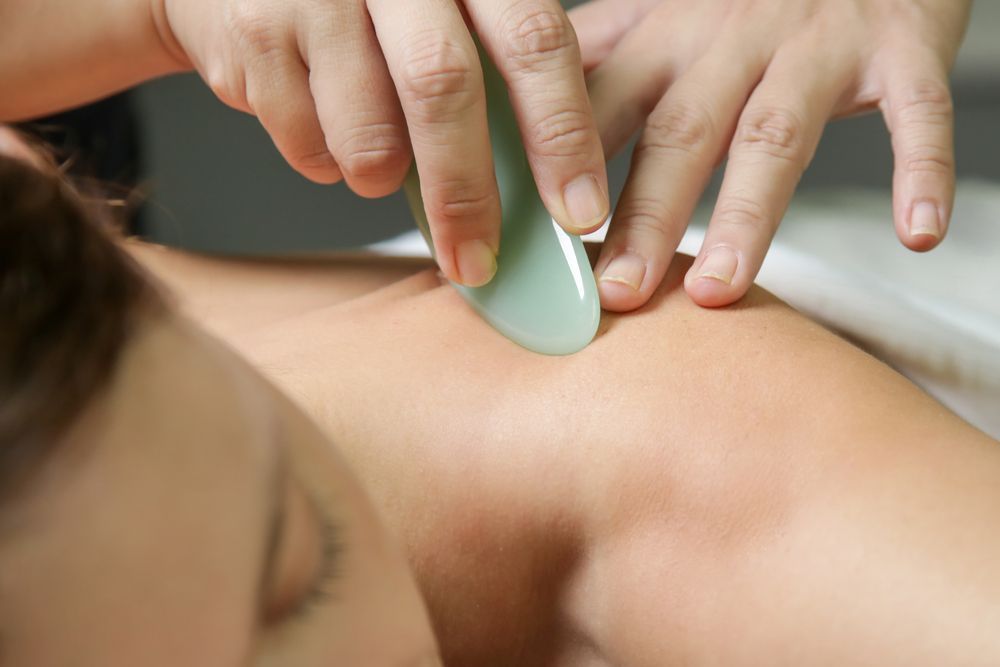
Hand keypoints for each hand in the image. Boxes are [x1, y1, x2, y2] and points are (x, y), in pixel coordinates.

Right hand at [157, 0, 608, 286]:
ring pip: (368, 133)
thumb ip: (488, 71)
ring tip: (375, 161)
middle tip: (476, 260)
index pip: (535, 41)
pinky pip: (306, 140)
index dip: (562, 134)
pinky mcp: (255, 26)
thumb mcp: (439, 12)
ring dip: (379, 175)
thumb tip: (543, 189)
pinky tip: (319, 123)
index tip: (578, 213)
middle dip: (465, 193)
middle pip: (444, 89)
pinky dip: (323, 160)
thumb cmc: (366, 5)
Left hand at [569, 0, 971, 309]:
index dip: (568, 178)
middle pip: (680, 132)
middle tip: (619, 293)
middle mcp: (732, 41)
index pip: (603, 111)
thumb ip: (600, 67)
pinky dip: (919, 170)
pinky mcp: (900, 49)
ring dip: (747, 216)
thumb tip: (518, 125)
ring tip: (721, 291)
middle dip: (646, 216)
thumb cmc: (748, 0)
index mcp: (666, 40)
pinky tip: (916, 234)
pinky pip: (915, 112)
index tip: (541, 251)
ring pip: (775, 134)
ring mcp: (816, 46)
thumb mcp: (659, 16)